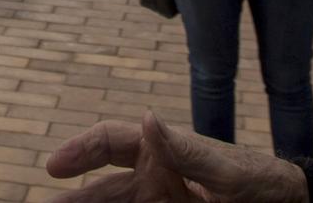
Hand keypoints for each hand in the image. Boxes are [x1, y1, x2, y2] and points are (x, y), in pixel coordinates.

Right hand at [46, 113, 306, 201]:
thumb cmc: (258, 180)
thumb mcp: (224, 169)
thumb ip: (184, 149)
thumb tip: (148, 118)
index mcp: (160, 150)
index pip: (109, 141)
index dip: (79, 150)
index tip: (54, 166)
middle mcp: (152, 175)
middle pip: (101, 186)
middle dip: (74, 196)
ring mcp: (159, 200)